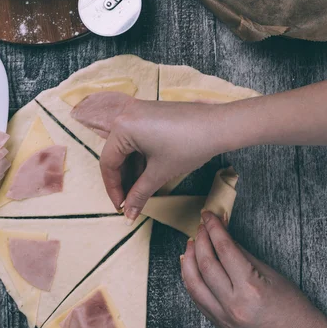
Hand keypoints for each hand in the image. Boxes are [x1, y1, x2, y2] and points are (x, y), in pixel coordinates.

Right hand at [76, 93, 223, 221]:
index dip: (113, 189)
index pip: (107, 163)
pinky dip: (140, 158)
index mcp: (122, 127)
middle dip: (123, 181)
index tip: (121, 207)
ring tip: (140, 193)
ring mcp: (139, 113)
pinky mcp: (151, 114)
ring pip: (127, 148)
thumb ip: (139, 194)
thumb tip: (127, 214)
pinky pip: (137, 139)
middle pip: (115, 155)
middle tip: (130, 203)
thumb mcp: (160, 173)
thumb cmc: (189, 145)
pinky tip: (147, 176)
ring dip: (132, 171)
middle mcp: (126, 115)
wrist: (219, 126)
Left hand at [181, 211, 322, 327]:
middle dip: (201, 240)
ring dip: (189, 259)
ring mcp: (224, 318)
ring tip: (192, 242)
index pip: (224, 250)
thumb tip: (222, 233)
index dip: (214, 228)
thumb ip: (241, 252)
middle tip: (201, 226)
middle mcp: (233, 305)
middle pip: (206, 265)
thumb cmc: (291, 303)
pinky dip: (191, 279)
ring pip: (194, 283)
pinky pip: (197, 298)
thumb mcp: (269, 272)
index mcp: (250, 288)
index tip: (208, 215)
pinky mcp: (219, 325)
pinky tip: (190, 265)